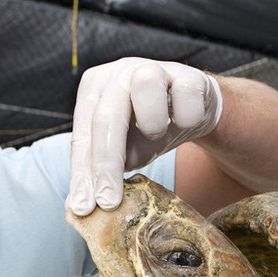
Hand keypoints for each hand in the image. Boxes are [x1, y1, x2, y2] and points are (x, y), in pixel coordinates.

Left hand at [66, 57, 222, 215]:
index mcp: (95, 89)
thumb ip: (105, 167)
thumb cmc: (151, 127)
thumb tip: (84, 204)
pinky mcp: (188, 74)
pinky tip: (184, 122)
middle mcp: (119, 73)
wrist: (194, 107)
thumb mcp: (125, 149)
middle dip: (106, 165)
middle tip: (108, 202)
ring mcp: (153, 68)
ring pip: (145, 88)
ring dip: (152, 124)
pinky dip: (187, 118)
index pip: (83, 135)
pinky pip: (187, 98)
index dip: (82, 174)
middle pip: (106, 118)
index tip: (83, 208)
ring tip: (157, 135)